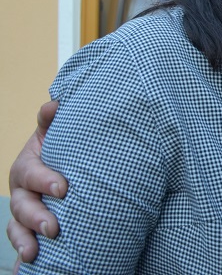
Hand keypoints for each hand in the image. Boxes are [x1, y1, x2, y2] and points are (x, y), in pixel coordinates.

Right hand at [7, 101, 67, 263]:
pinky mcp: (28, 229)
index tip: (63, 189)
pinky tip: (31, 262)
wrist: (63, 168)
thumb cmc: (60, 150)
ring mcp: (22, 211)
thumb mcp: (54, 135)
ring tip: (36, 250)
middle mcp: (20, 191)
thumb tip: (55, 104)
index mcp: (27, 166)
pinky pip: (20, 241)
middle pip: (22, 205)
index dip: (44, 181)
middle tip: (53, 227)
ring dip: (25, 239)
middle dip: (36, 216)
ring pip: (17, 227)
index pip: (31, 173)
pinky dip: (24, 251)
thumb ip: (51, 121)